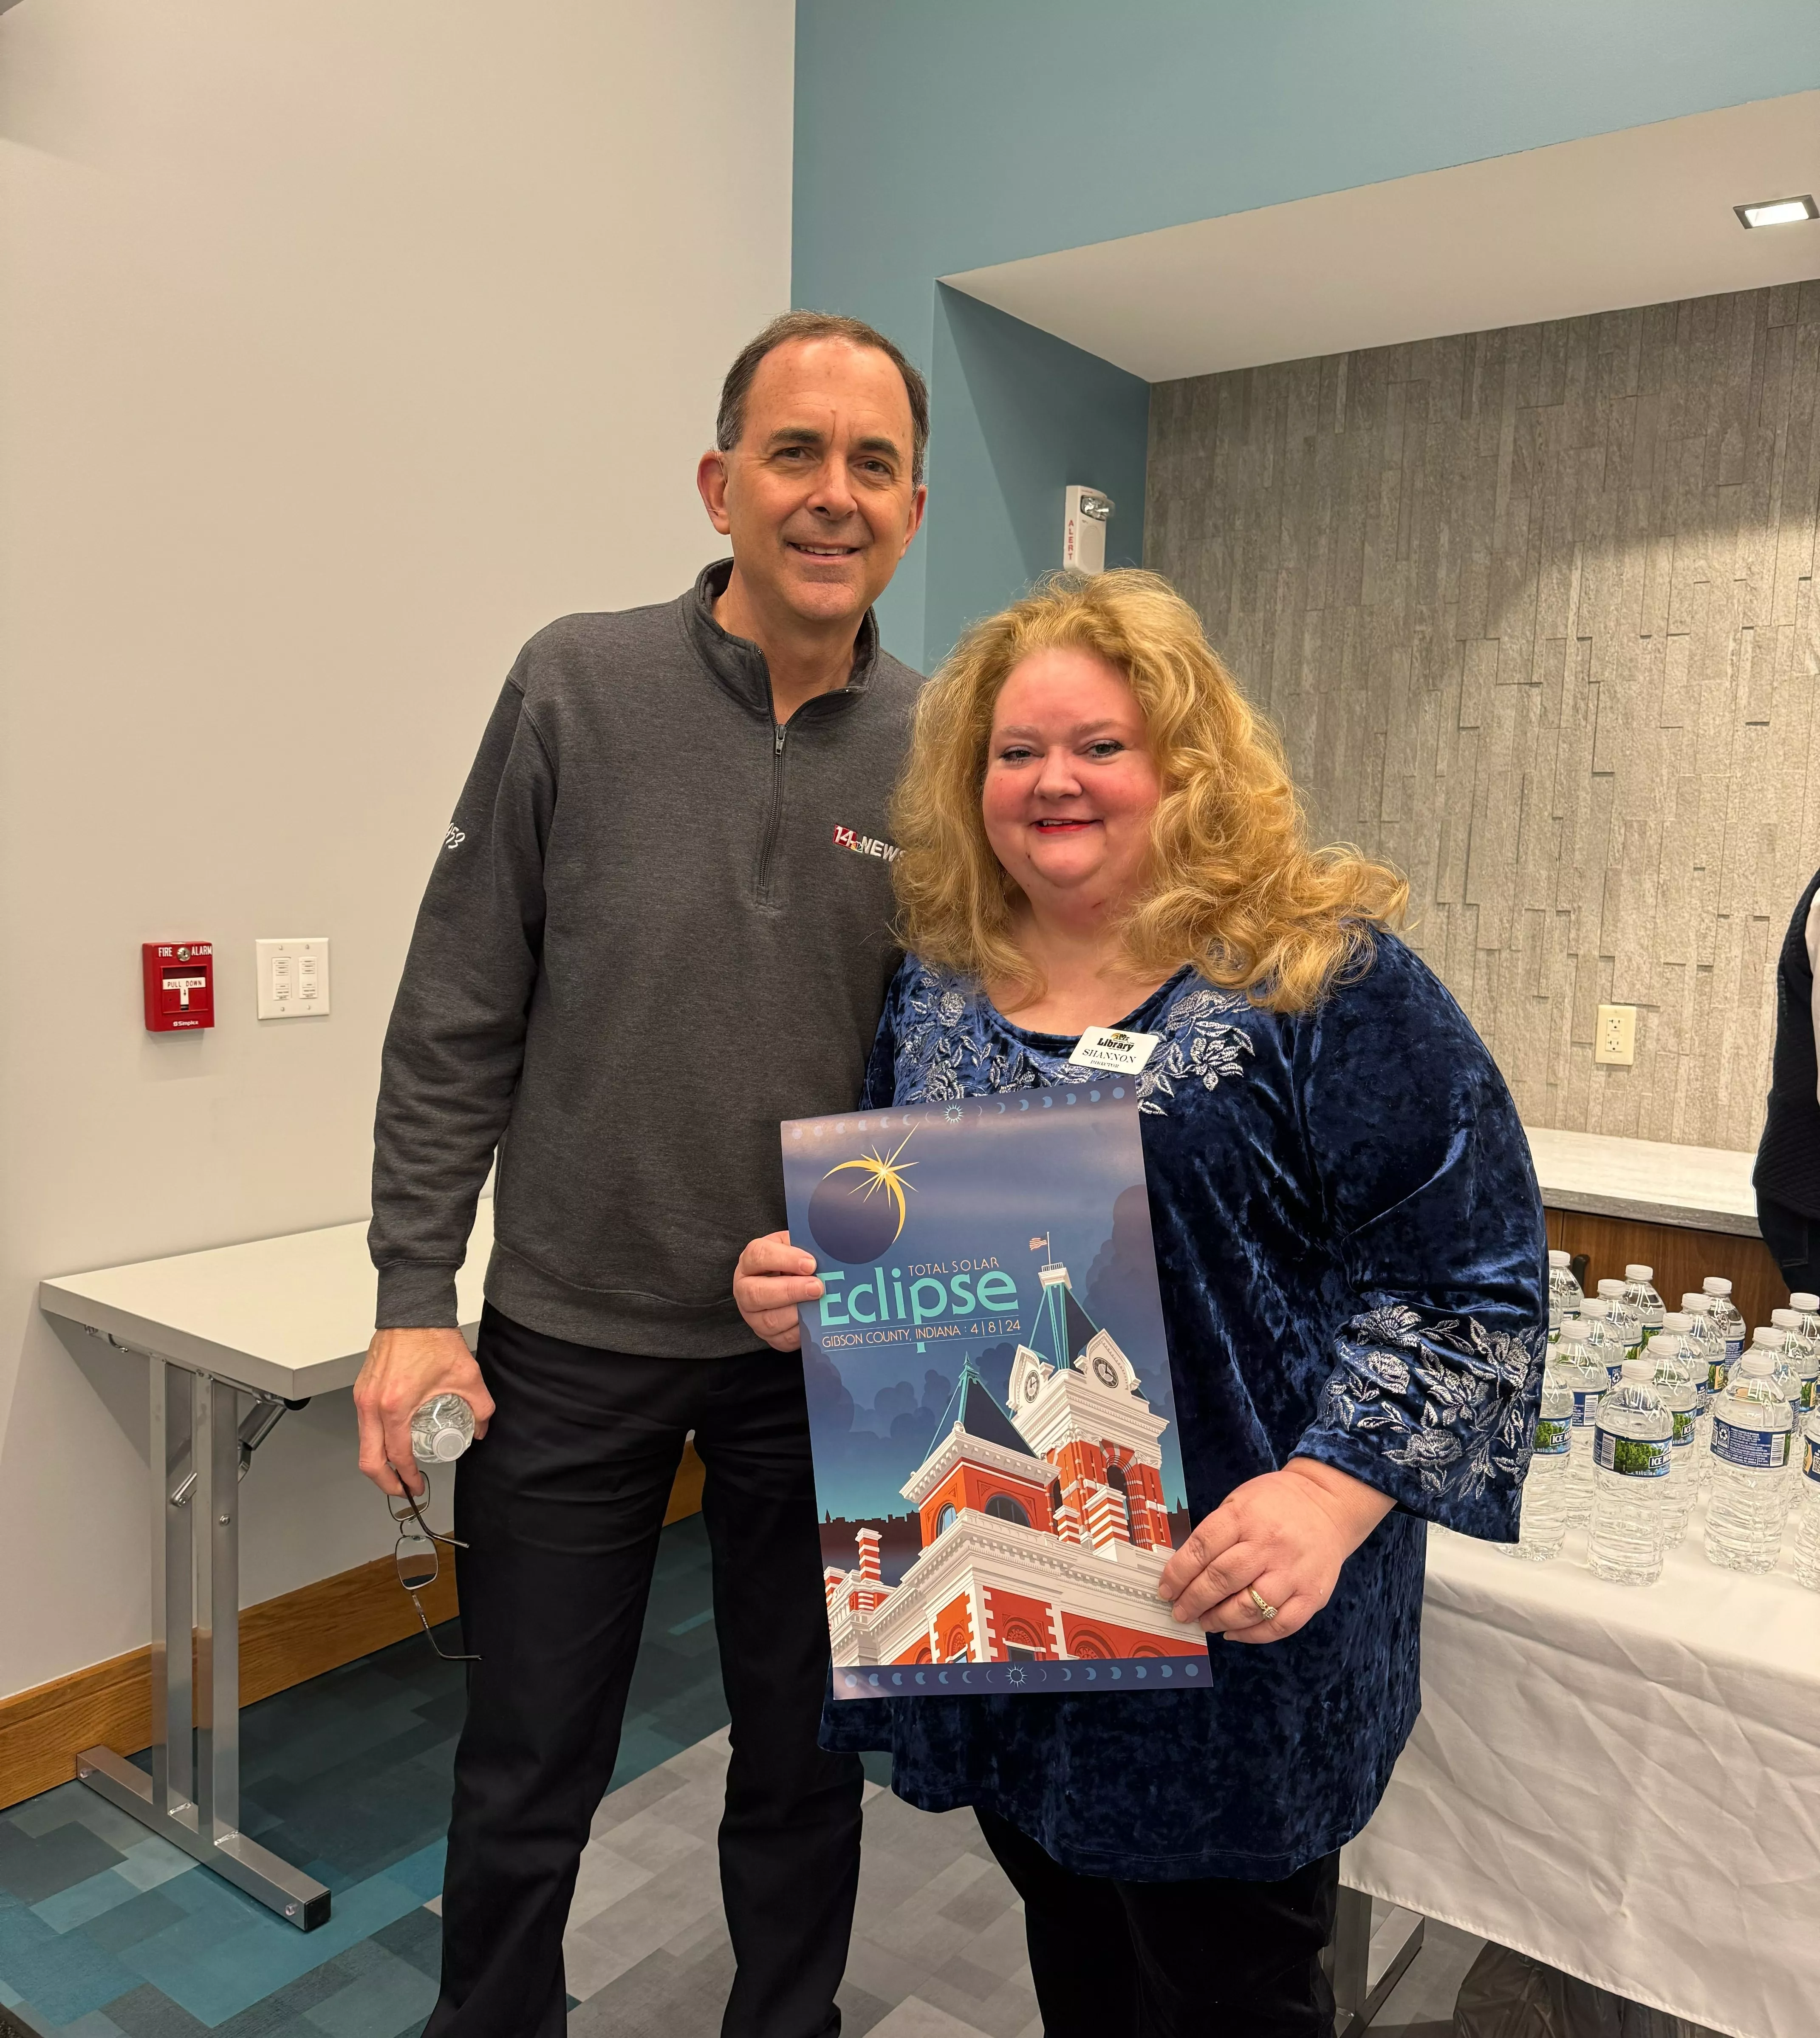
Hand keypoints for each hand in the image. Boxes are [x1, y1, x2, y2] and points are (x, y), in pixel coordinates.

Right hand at [353, 1327, 493, 1497]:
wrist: (413, 1310)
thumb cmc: (432, 1338)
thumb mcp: (467, 1377)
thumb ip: (480, 1408)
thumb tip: (481, 1429)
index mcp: (395, 1406)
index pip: (397, 1456)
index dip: (407, 1478)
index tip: (417, 1486)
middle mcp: (372, 1404)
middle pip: (368, 1460)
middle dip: (385, 1482)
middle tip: (403, 1489)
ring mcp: (363, 1396)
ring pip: (363, 1443)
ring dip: (379, 1461)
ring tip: (400, 1468)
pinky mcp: (361, 1389)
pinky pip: (364, 1424)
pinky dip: (376, 1439)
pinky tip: (395, 1439)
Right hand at [733, 1231, 823, 1351]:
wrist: (788, 1282)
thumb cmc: (792, 1262)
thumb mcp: (794, 1245)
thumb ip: (804, 1245)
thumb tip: (825, 1252)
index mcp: (750, 1261)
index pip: (759, 1256)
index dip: (785, 1259)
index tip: (810, 1264)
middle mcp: (745, 1289)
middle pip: (757, 1293)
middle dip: (791, 1290)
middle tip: (817, 1287)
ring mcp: (753, 1315)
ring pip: (770, 1320)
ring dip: (798, 1313)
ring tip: (820, 1304)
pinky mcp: (767, 1336)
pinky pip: (783, 1339)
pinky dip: (802, 1331)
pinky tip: (816, 1320)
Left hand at [1157, 1457, 1393, 1643]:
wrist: (1329, 1505)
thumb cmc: (1276, 1503)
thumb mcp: (1239, 1501)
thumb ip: (1216, 1532)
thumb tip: (1184, 1571)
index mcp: (1244, 1516)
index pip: (1202, 1548)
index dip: (1178, 1573)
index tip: (1165, 1590)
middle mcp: (1268, 1545)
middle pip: (1222, 1580)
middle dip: (1193, 1601)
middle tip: (1180, 1612)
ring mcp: (1292, 1572)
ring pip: (1248, 1607)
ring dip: (1219, 1620)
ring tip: (1204, 1622)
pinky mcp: (1311, 1595)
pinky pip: (1279, 1625)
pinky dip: (1252, 1635)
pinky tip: (1233, 1632)